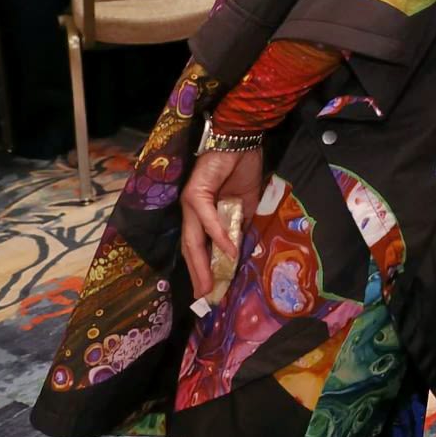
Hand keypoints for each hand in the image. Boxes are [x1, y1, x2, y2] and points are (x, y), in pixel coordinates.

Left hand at [180, 147, 263, 297]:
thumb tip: (238, 250)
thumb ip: (239, 226)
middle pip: (191, 248)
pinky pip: (207, 219)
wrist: (241, 140)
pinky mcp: (195, 193)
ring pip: (193, 239)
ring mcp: (190, 202)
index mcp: (201, 214)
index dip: (204, 268)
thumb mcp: (245, 205)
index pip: (198, 246)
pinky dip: (218, 236)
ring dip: (201, 264)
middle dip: (198, 274)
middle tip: (205, 296)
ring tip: (210, 284)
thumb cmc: (243, 168)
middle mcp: (191, 211)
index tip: (212, 289)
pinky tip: (228, 251)